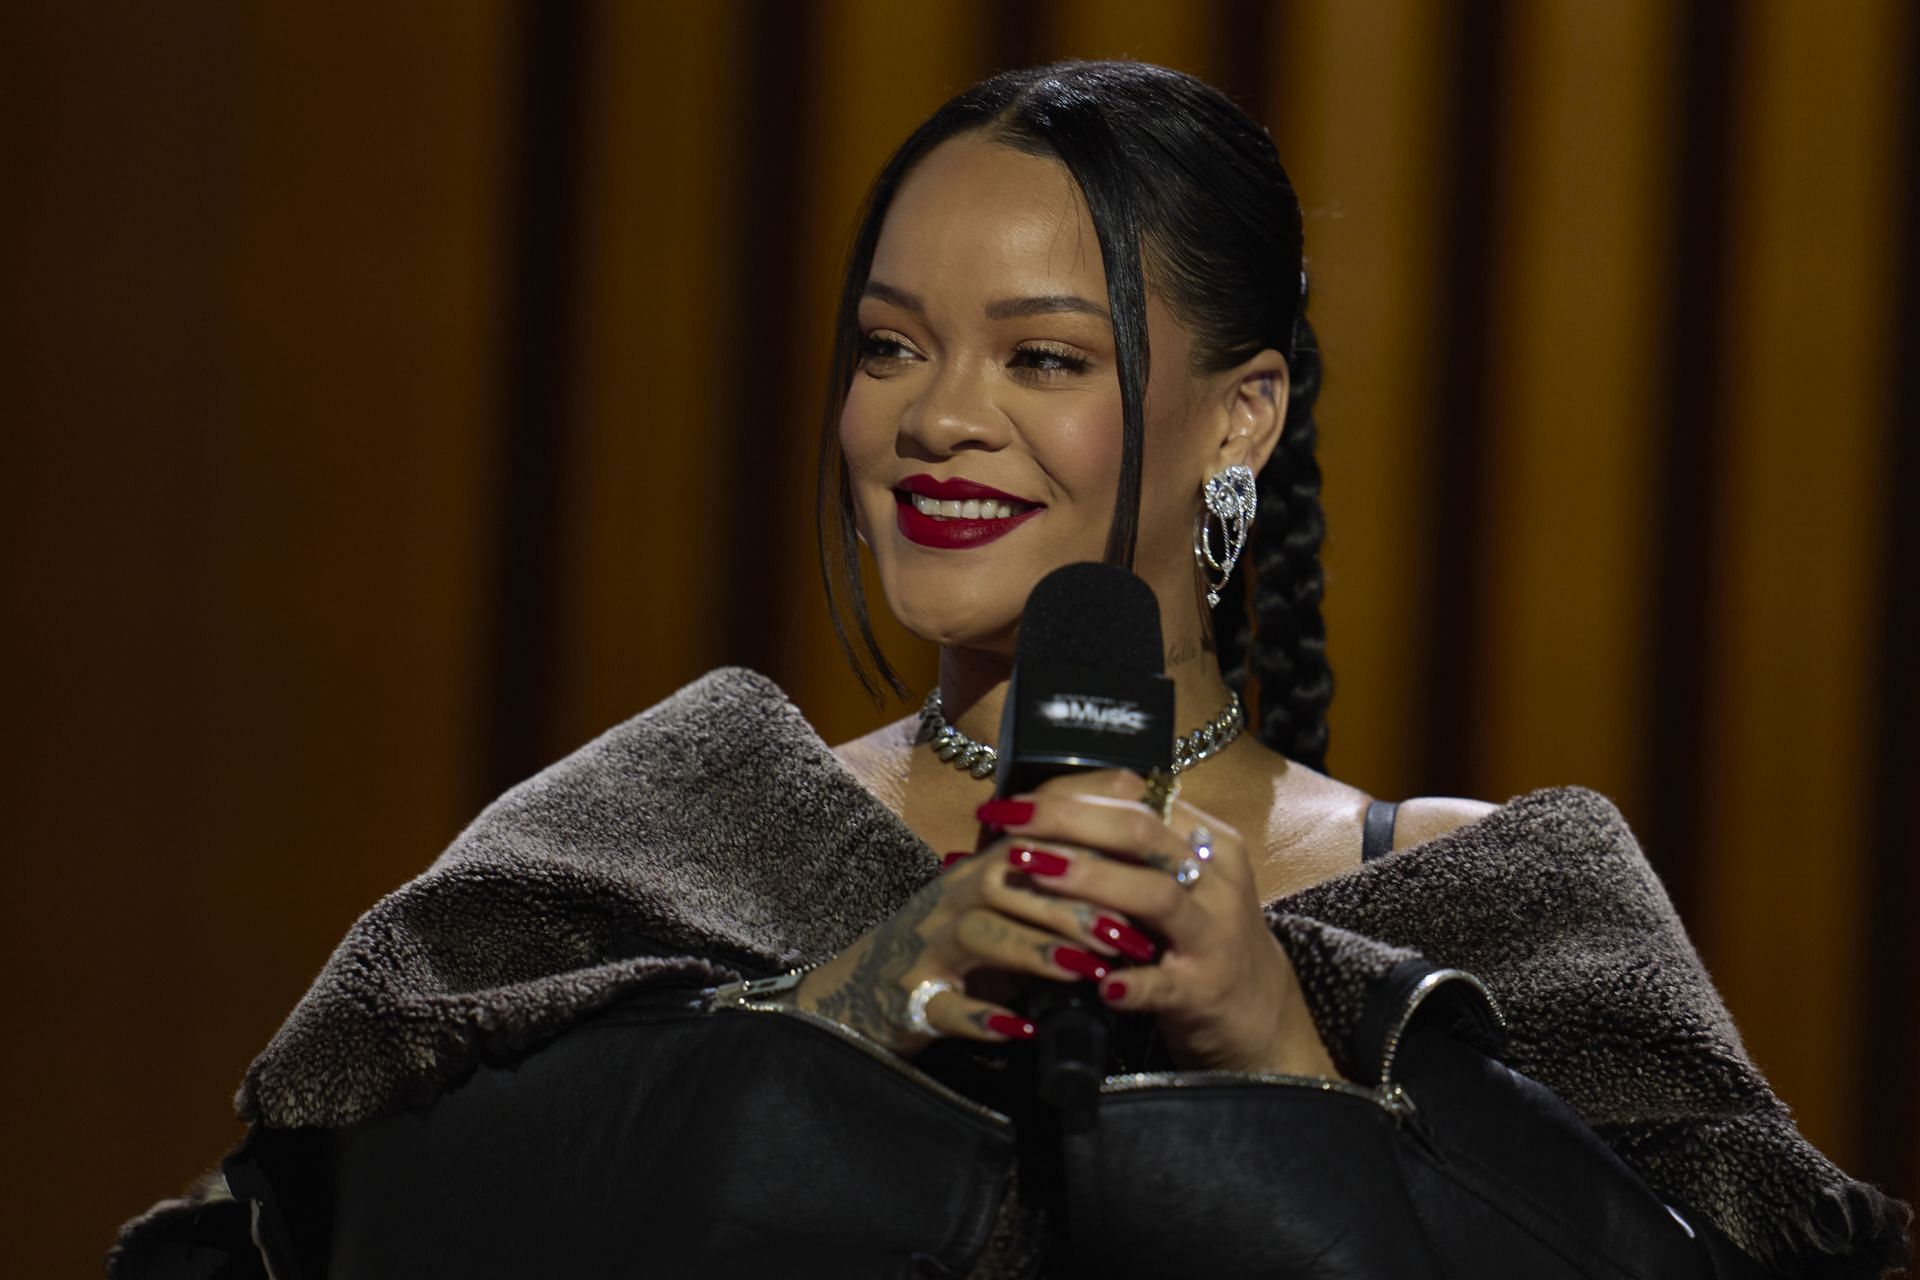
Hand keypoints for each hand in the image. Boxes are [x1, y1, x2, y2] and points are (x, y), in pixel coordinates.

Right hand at [792, 804, 1162, 1056]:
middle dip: (1071, 905)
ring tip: (1087, 972)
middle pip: (1007, 883)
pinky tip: (1022, 1028)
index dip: (1083, 851)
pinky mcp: (911, 1000)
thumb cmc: (956, 946)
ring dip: (1036, 950)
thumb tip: (1140, 859)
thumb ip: (1057, 880)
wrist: (867, 992)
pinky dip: (982, 1019)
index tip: (1138, 874)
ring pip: (978, 935)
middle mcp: (951, 900)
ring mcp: (927, 949)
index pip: (1030, 841)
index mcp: (980, 872)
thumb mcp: (1004, 904)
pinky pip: (943, 1006)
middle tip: (1129, 933)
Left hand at [975, 770, 1340, 1076]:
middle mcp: (1215, 878)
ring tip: (1036, 871)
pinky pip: (1165, 983)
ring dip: (1091, 880)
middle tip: (1011, 824)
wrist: (1258, 1013)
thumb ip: (1130, 850)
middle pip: (1142, 832)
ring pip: (1156, 894)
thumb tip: (1042, 816)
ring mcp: (1214, 935)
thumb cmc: (1197, 936)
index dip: (1073, 794)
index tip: (1016, 801)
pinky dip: (1131, 982)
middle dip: (1069, 821)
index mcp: (1206, 841)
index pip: (1138, 797)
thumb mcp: (1178, 880)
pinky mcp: (1206, 991)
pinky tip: (1098, 982)